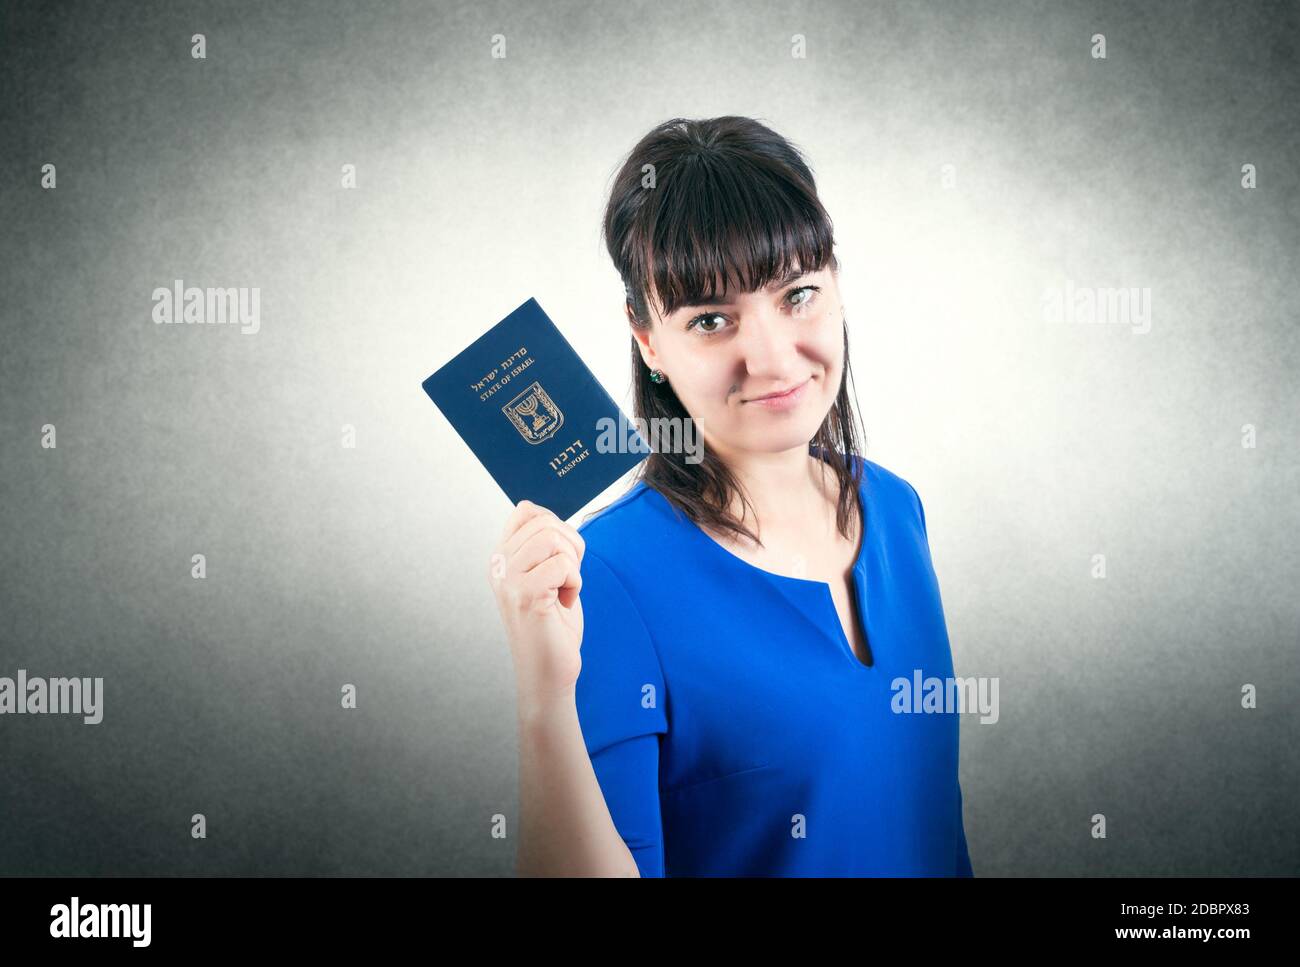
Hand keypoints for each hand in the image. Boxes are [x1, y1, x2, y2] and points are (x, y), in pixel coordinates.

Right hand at [489, 499, 585, 701]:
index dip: (556, 526)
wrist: (548, 671)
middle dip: (570, 547)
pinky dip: (575, 583)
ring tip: (563, 590)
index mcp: (501, 557)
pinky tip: (564, 603)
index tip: (560, 558)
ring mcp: (508, 579)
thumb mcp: (544, 575)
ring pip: (553, 538)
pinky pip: (563, 564)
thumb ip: (541, 545)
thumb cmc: (552, 625)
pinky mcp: (525, 594)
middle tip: (566, 579)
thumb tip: (541, 512)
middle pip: (545, 521)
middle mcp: (498, 565)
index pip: (526, 510)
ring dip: (572, 565)